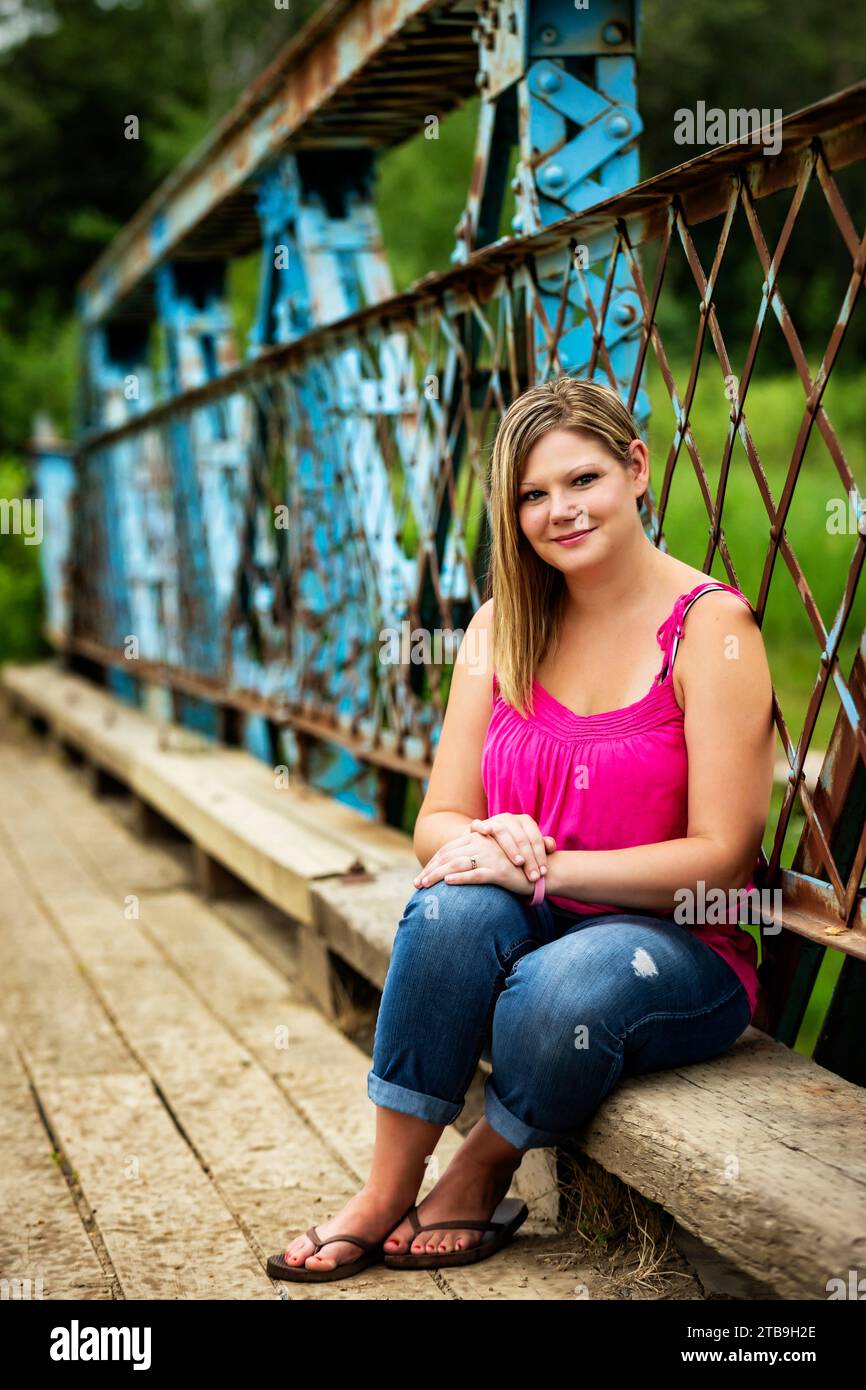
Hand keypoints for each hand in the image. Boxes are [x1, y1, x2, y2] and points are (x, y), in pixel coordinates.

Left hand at [413, 829, 539, 897]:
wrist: (542, 872)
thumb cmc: (515, 868)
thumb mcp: (493, 860)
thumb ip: (476, 859)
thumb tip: (453, 870)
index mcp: (479, 840)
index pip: (449, 850)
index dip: (433, 862)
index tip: (421, 875)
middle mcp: (483, 846)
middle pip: (448, 857)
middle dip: (430, 870)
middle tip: (417, 884)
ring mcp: (491, 857)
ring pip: (458, 865)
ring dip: (438, 876)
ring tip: (425, 886)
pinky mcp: (499, 871)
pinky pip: (476, 874)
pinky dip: (461, 878)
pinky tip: (448, 883)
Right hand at [469, 814, 555, 886]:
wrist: (487, 842)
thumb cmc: (513, 847)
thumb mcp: (528, 846)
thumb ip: (542, 846)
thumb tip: (551, 846)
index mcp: (525, 821)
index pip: (536, 839)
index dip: (541, 856)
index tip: (543, 873)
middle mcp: (510, 819)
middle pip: (521, 838)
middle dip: (529, 859)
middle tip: (533, 876)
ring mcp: (494, 821)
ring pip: (502, 832)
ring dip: (511, 847)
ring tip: (519, 862)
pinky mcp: (477, 826)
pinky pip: (478, 824)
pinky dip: (482, 826)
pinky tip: (487, 832)